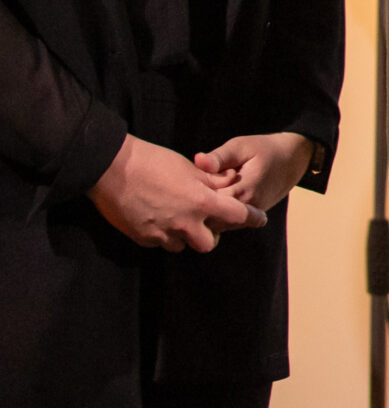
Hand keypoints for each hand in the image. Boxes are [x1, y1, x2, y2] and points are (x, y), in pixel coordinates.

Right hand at [89, 134, 264, 251]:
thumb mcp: (189, 168)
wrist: (110, 169)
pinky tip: (158, 217)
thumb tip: (230, 184)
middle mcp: (183, 223)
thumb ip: (212, 181)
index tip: (259, 220)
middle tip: (206, 221)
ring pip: (182, 246)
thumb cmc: (153, 162)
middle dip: (210, 234)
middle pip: (209, 243)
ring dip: (184, 236)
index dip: (251, 218)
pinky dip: (164, 234)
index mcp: (200, 203)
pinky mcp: (142, 238)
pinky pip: (161, 242)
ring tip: (177, 217)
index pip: (236, 216)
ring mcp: (161, 233)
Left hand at [194, 132, 314, 212]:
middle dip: (196, 210)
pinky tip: (211, 201)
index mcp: (243, 190)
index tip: (184, 185)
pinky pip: (227, 224)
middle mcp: (247, 208)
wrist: (293, 159)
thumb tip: (198, 161)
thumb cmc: (264, 149)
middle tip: (186, 194)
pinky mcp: (250, 217)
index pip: (208, 206)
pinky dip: (216, 216)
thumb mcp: (241, 146)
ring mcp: (250, 215)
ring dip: (206, 215)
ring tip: (197, 197)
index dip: (192, 198)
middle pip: (210, 220)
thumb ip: (219, 157)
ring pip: (218, 226)